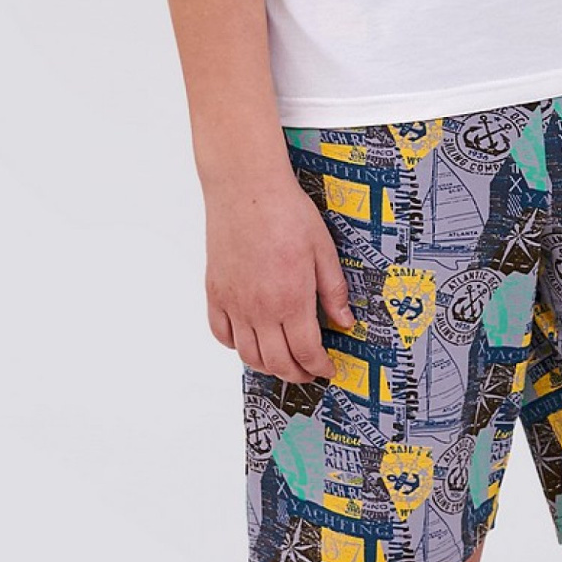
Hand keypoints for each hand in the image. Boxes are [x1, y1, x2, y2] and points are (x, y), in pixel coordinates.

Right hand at [204, 168, 360, 381]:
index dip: (320, 367)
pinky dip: (235, 346)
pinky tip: (250, 340)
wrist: (247, 188)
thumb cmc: (287, 212)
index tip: (328, 368)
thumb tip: (345, 323)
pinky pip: (221, 333)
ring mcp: (233, 303)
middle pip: (277, 362)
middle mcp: (259, 309)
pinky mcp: (215, 292)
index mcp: (291, 300)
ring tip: (282, 361)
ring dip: (267, 367)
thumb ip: (333, 291)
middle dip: (297, 374)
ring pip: (247, 355)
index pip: (306, 352)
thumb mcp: (323, 250)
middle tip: (309, 371)